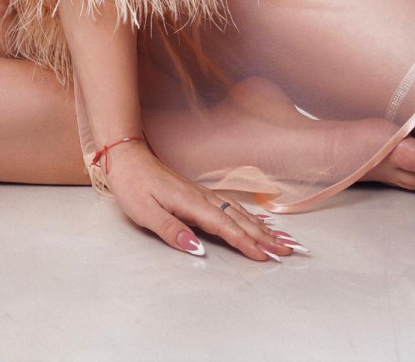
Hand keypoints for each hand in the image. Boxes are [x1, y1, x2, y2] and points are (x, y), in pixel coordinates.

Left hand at [99, 139, 295, 261]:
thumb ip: (172, 231)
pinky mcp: (199, 193)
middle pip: (238, 219)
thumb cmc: (133, 186)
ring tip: (281, 240)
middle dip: (264, 236)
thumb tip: (197, 249)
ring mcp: (202, 193)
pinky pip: (230, 206)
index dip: (245, 243)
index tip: (265, 257)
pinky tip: (256, 221)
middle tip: (287, 252)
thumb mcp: (145, 212)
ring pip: (237, 211)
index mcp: (191, 203)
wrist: (127, 157)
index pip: (224, 226)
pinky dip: (248, 216)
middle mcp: (202, 197)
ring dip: (260, 226)